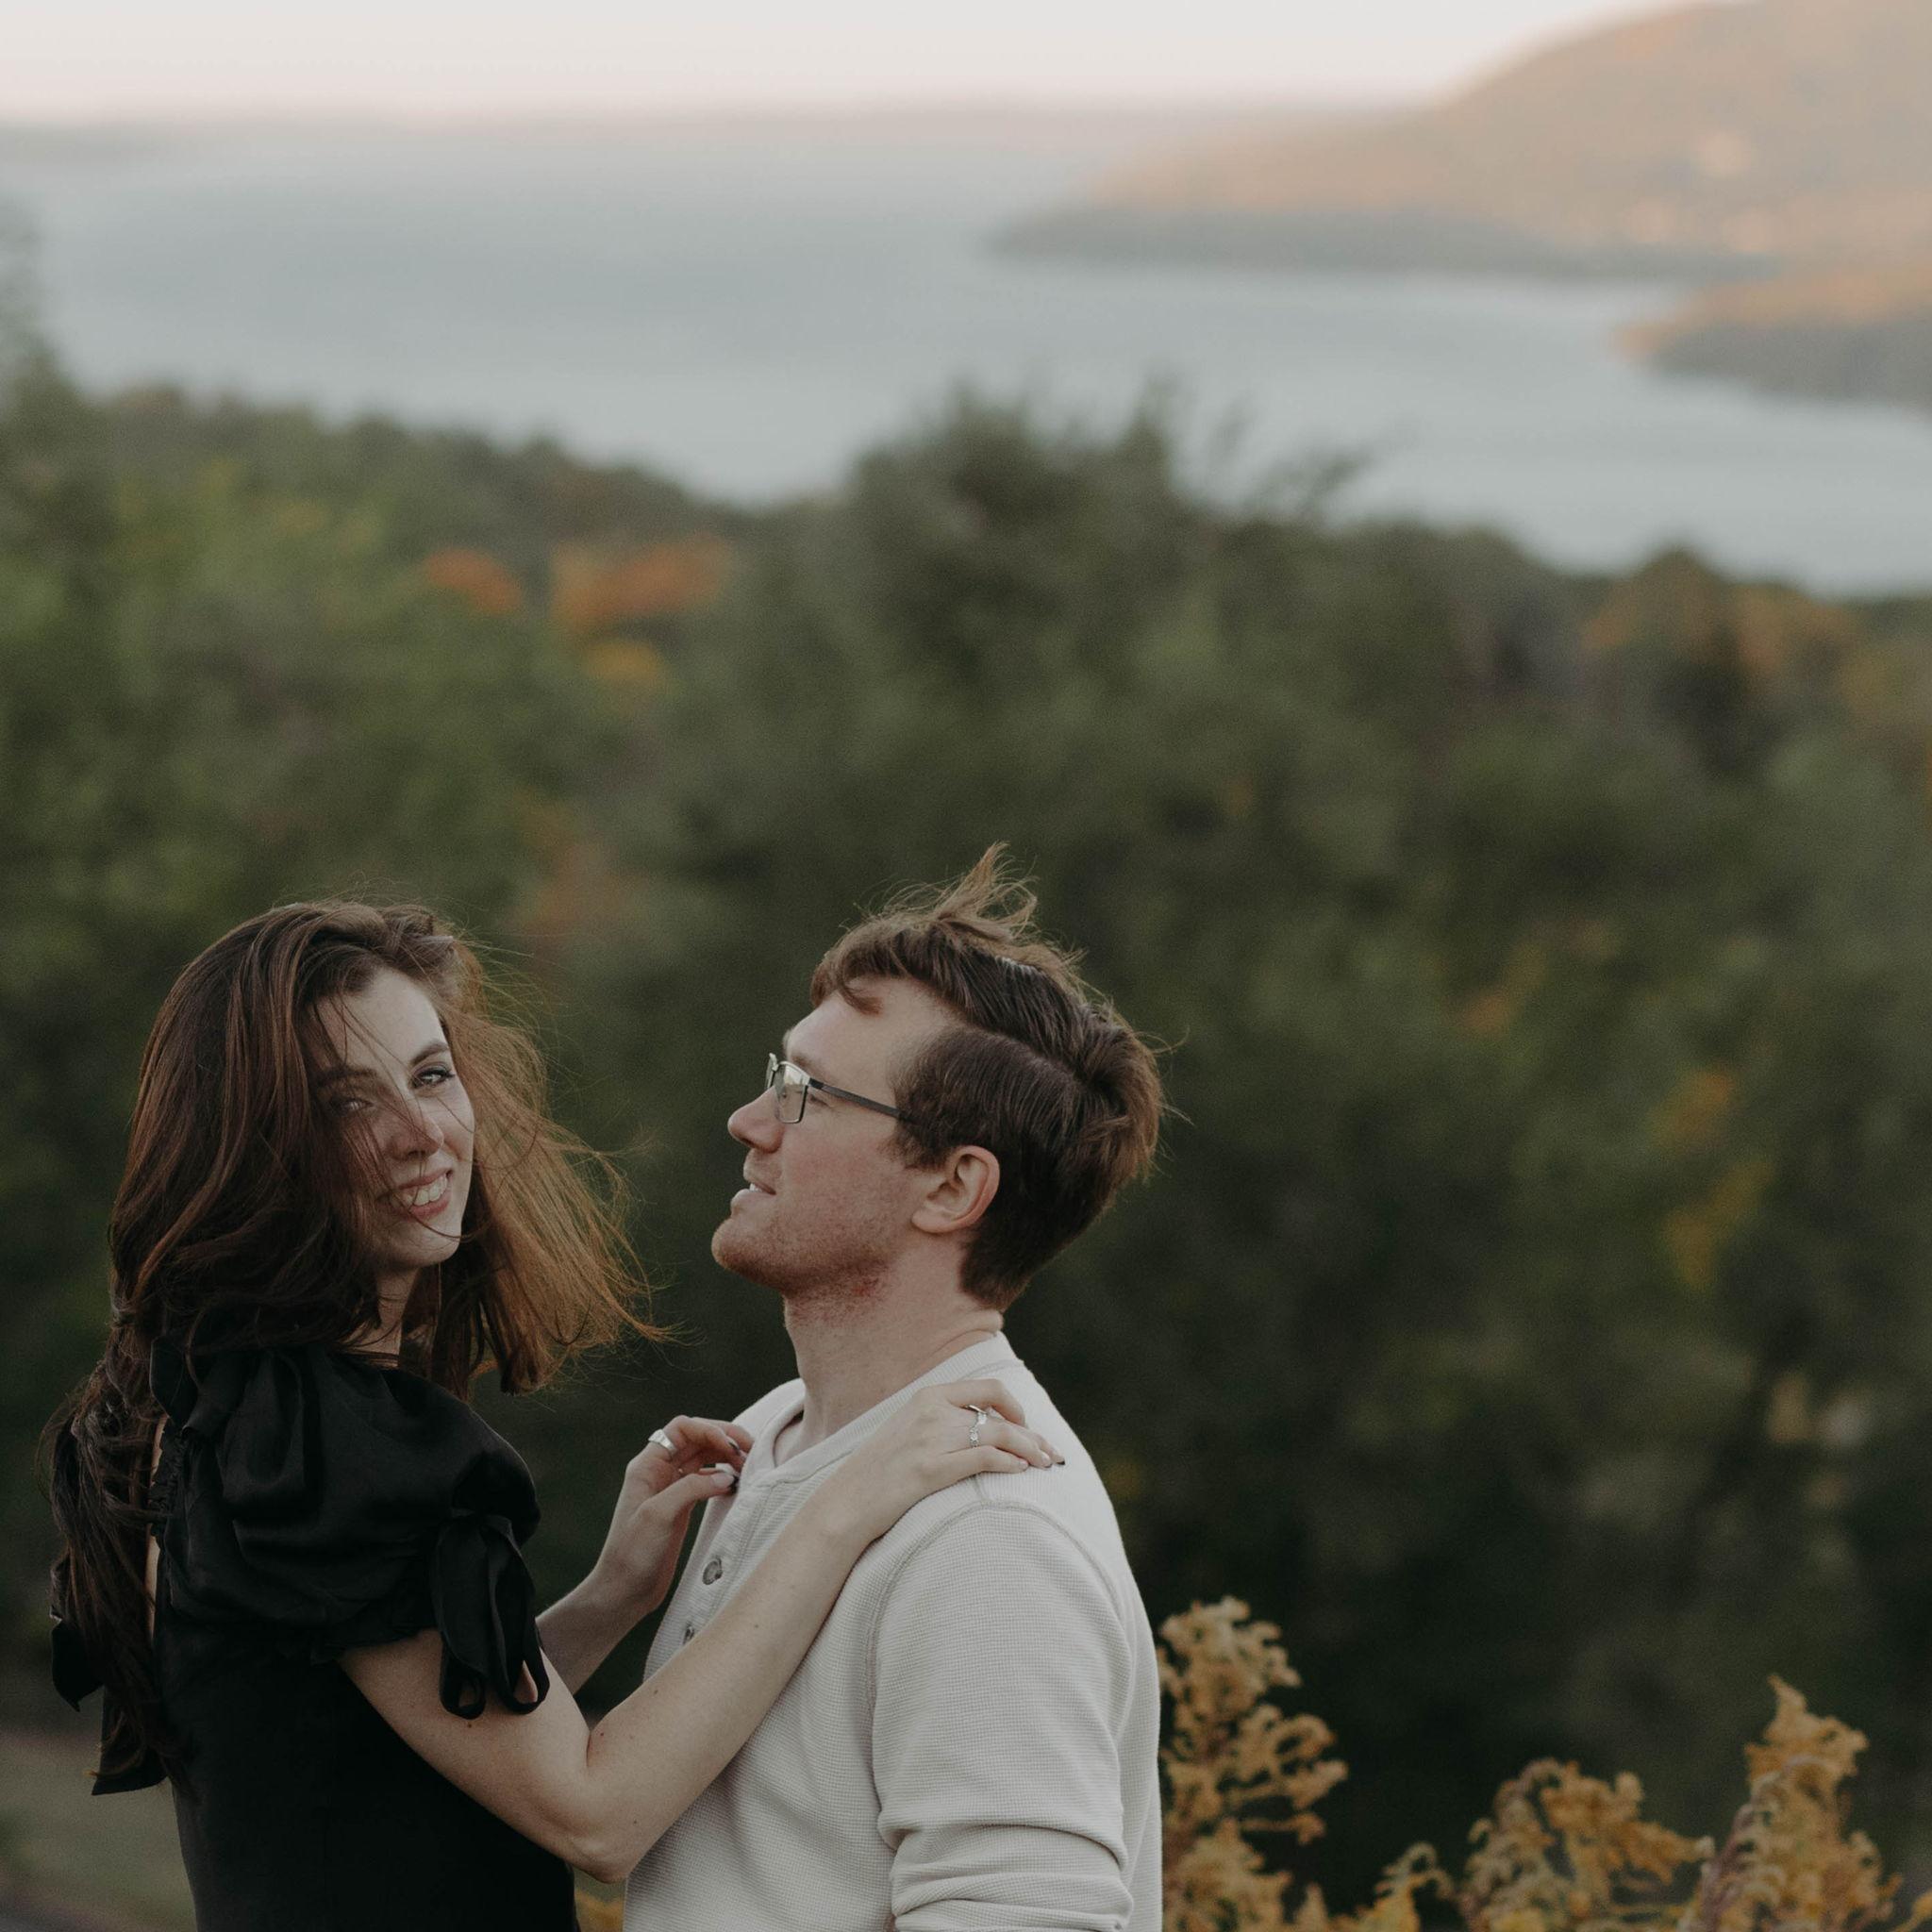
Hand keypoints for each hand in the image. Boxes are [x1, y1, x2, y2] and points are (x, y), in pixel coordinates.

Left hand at [585, 1416, 752, 1618]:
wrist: (624, 1591)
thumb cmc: (632, 1553)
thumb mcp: (659, 1515)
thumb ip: (692, 1489)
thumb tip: (728, 1477)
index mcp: (647, 1465)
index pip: (681, 1429)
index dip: (708, 1429)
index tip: (731, 1446)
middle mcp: (660, 1472)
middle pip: (697, 1439)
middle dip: (724, 1439)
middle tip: (750, 1451)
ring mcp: (672, 1490)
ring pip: (705, 1459)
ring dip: (727, 1458)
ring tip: (748, 1467)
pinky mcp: (682, 1508)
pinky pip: (707, 1482)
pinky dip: (724, 1479)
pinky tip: (737, 1486)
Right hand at [816, 1379, 1063, 1549]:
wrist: (848, 1499)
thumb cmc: (880, 1469)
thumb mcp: (908, 1428)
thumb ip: (941, 1418)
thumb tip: (982, 1424)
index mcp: (928, 1395)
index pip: (988, 1388)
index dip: (1015, 1406)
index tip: (1026, 1424)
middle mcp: (933, 1411)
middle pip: (999, 1415)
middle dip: (1032, 1434)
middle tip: (1051, 1452)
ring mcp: (932, 1439)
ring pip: (998, 1435)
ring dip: (1029, 1450)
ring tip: (1045, 1464)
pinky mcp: (932, 1469)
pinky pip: (984, 1458)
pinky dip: (1009, 1463)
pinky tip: (1021, 1471)